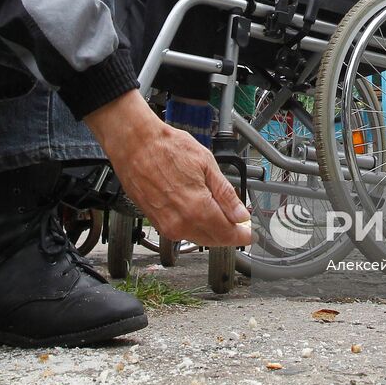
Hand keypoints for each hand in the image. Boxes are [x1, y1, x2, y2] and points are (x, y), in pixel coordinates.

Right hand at [84, 90, 253, 246]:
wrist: (135, 144)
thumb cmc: (167, 147)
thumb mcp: (206, 164)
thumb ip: (225, 194)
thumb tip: (241, 215)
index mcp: (198, 208)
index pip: (228, 233)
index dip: (242, 235)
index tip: (250, 233)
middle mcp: (181, 223)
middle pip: (214, 240)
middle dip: (229, 234)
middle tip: (239, 224)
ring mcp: (167, 225)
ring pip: (198, 238)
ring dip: (213, 231)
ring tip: (222, 216)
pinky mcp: (156, 222)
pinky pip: (182, 233)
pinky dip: (195, 227)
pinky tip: (200, 213)